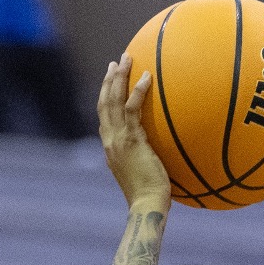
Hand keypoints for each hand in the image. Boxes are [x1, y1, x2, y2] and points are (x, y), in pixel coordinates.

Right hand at [97, 53, 171, 210]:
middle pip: (104, 103)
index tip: (111, 82)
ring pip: (113, 100)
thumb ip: (146, 158)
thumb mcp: (145, 172)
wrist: (147, 205)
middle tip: (115, 61)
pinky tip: (147, 77)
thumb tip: (159, 152)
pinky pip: (132, 108)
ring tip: (126, 58)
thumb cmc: (151, 196)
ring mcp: (118, 139)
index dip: (106, 97)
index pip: (104, 117)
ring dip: (119, 77)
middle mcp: (110, 140)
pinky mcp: (130, 140)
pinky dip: (138, 91)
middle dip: (109, 80)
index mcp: (110, 148)